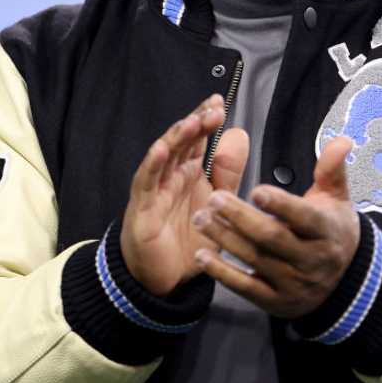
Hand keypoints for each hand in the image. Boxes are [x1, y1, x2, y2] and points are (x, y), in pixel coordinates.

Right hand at [119, 94, 249, 296]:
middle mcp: (172, 176)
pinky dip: (153, 165)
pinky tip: (162, 149)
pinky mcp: (143, 208)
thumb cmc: (188, 240)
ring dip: (176, 137)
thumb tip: (238, 133)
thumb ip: (228, 171)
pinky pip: (147, 183)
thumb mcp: (218, 203)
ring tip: (191, 122)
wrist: (166, 280)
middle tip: (212, 109)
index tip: (219, 103)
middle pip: (182, 141)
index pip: (197, 139)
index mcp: (190, 172)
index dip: (206, 119)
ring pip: (164, 156)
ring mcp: (156, 189)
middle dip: (196, 122)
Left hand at [191, 136, 359, 318]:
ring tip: (200, 219)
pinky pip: (246, 287)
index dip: (280, 205)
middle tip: (214, 199)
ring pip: (255, 260)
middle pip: (273, 238)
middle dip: (241, 218)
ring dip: (225, 240)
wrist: (344, 281)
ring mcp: (294, 284)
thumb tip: (341, 140)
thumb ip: (332, 168)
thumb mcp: (337, 198)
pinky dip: (223, 273)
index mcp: (327, 231)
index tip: (255, 190)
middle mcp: (312, 259)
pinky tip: (203, 255)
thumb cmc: (332, 230)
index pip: (304, 217)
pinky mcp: (276, 301)